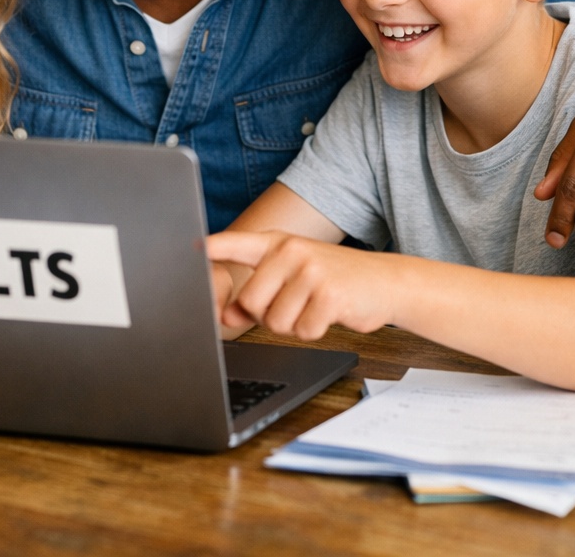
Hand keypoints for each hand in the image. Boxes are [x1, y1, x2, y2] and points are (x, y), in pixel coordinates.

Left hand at [206, 230, 394, 340]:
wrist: (385, 281)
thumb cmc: (331, 279)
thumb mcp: (292, 278)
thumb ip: (258, 294)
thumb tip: (227, 316)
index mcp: (277, 243)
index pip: (236, 243)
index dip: (211, 248)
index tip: (189, 248)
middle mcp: (291, 251)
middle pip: (251, 302)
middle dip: (267, 315)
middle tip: (293, 304)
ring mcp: (311, 270)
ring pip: (276, 321)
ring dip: (293, 325)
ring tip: (312, 306)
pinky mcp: (329, 294)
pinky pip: (303, 330)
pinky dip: (314, 331)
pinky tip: (329, 314)